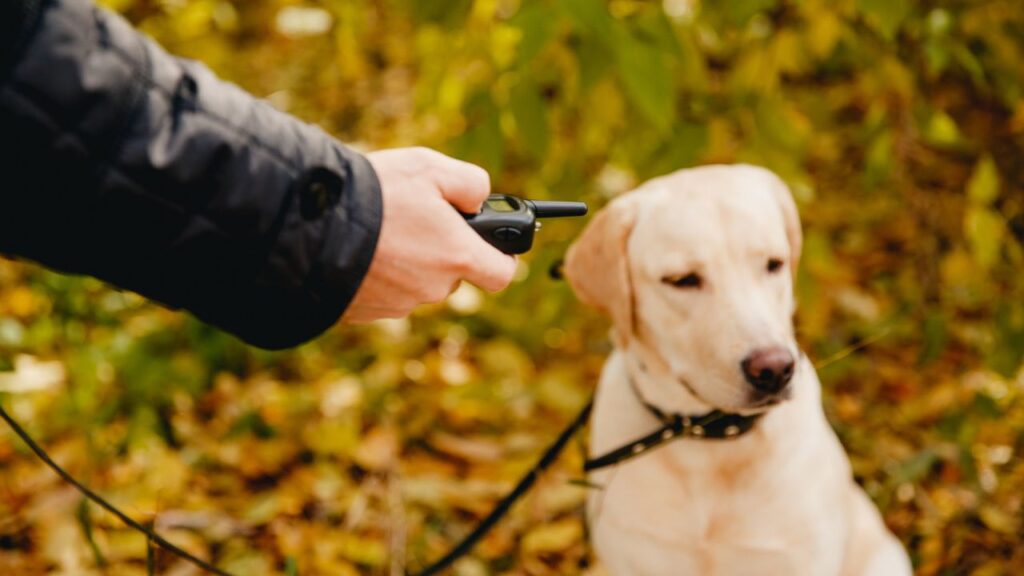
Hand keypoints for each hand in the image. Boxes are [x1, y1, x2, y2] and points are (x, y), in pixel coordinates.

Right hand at [343, 148, 516, 322]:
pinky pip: (383, 292)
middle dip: (442, 249)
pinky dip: (377, 273)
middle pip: (452, 274)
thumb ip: (471, 183)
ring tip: (380, 227)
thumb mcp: (431, 167)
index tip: (492, 243)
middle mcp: (432, 288)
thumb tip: (480, 199)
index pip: (502, 274)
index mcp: (457, 257)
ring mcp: (398, 304)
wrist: (310, 225)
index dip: (501, 257)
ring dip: (407, 260)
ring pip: (416, 282)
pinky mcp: (365, 312)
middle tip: (416, 217)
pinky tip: (360, 247)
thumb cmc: (376, 194)